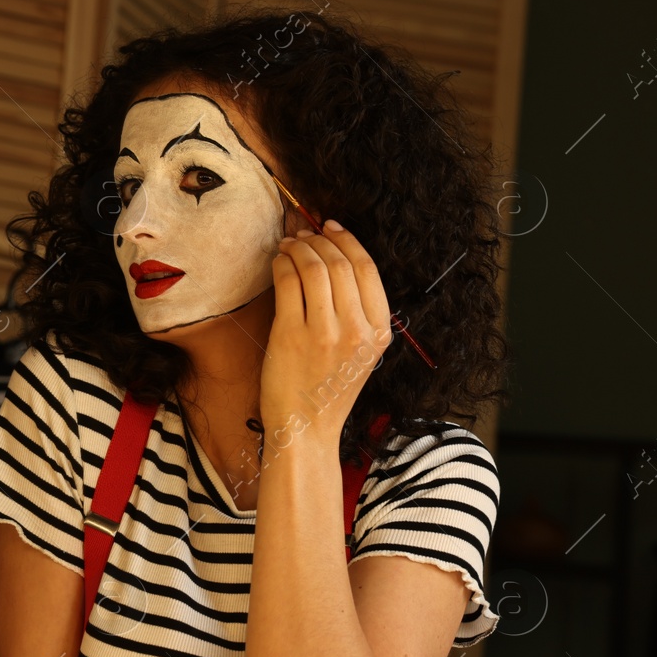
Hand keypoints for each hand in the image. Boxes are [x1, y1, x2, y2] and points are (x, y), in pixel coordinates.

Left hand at [260, 222, 392, 445]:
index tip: (330, 228)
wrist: (306, 429)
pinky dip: (281, 264)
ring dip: (298, 248)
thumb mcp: (361, 353)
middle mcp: (357, 329)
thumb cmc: (327, 390)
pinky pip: (288, 283)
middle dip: (319, 240)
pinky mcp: (292, 335)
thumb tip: (335, 259)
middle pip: (340, 262)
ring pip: (314, 267)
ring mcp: (325, 332)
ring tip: (287, 245)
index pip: (368, 269)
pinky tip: (277, 263)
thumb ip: (358, 312)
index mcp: (379, 331)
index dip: (347, 240)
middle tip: (302, 234)